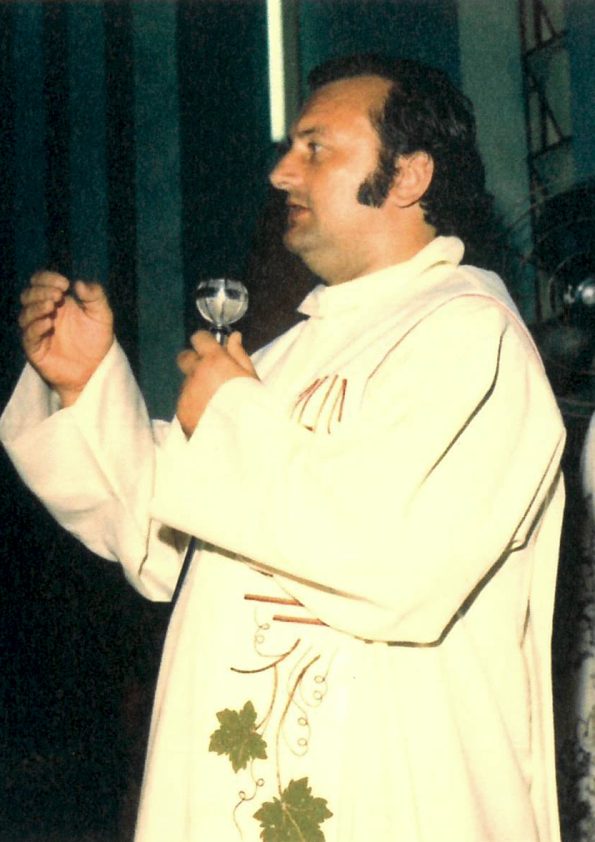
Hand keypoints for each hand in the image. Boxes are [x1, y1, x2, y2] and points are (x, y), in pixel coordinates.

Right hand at [19, 271, 113, 405]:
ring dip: (36, 307)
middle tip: (58, 295)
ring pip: (25, 314)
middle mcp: (44, 314)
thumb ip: (95, 296)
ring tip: (52, 306)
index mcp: (57, 301)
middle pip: (28, 295)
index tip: (64, 284)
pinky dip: (36, 327)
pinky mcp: (36, 349)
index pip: (40, 282)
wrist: (95, 369)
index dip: (47, 278)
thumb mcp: (102, 315)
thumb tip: (79, 282)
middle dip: (41, 291)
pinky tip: (48, 324)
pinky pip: (29, 336)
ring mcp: (38, 331)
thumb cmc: (97, 340)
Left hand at [176, 331, 257, 436]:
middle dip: (193, 361)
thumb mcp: (252, 378)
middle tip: (209, 372)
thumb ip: (239, 355)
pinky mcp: (181, 412)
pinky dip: (194, 406)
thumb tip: (233, 337)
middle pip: (184, 357)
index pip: (199, 338)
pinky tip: (210, 415)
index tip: (211, 347)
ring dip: (196, 386)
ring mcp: (186, 394)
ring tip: (216, 402)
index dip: (205, 342)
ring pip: (186, 382)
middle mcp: (196, 374)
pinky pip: (185, 402)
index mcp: (214, 361)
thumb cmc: (253, 406)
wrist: (242, 439)